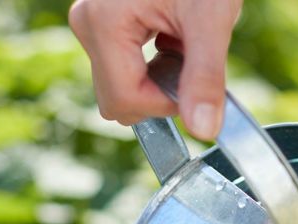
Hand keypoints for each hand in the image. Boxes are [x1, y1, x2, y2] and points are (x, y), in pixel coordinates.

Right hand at [68, 0, 241, 139]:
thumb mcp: (210, 18)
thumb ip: (205, 76)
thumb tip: (202, 130)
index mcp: (103, 23)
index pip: (124, 101)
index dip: (165, 105)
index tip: (196, 83)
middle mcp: (87, 23)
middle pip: (118, 98)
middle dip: (161, 89)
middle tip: (190, 52)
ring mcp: (92, 22)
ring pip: (122, 83)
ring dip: (159, 75)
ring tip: (183, 36)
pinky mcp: (102, 22)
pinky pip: (123, 64)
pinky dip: (154, 61)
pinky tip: (174, 32)